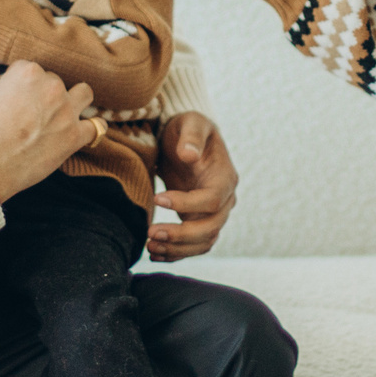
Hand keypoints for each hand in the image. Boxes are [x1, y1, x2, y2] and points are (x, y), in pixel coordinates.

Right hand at [0, 61, 97, 202]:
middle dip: (42, 96)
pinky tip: (81, 132)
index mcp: (27, 72)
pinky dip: (90, 129)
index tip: (12, 100)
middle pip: (54, 82)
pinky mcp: (75, 137)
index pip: (29, 69)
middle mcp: (51, 86)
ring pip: (83, 94)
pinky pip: (96, 127)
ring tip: (63, 113)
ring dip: (74, 100)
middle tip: (28, 115)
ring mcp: (66, 111)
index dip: (18, 84)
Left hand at [150, 112, 238, 261]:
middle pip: (210, 227)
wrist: (186, 141)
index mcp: (225, 176)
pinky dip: (176, 253)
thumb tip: (189, 155)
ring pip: (204, 241)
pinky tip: (155, 253)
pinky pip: (194, 245)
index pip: (212, 199)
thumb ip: (191, 137)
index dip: (187, 204)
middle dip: (181, 235)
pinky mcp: (200, 222)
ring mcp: (214, 214)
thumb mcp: (190, 123)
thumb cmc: (189, 128)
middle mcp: (225, 199)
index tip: (158, 199)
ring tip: (150, 246)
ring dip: (178, 249)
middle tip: (151, 232)